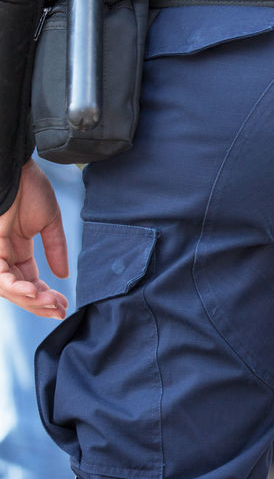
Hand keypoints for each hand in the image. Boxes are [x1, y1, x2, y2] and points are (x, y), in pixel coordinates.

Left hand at [0, 160, 69, 318]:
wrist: (15, 169)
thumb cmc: (30, 187)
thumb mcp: (50, 222)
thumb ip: (56, 248)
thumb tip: (63, 274)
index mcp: (17, 249)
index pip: (30, 280)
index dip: (46, 295)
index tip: (64, 305)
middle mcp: (3, 254)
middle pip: (19, 289)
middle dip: (39, 303)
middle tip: (58, 309)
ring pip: (7, 288)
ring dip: (29, 300)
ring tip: (49, 303)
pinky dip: (14, 287)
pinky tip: (31, 292)